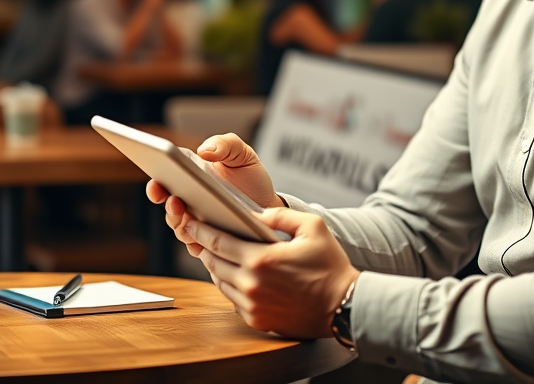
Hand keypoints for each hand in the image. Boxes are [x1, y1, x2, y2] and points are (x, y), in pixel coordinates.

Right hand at [146, 133, 281, 253]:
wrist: (271, 206)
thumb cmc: (251, 178)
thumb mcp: (242, 155)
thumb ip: (225, 144)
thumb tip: (204, 150)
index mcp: (190, 178)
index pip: (164, 181)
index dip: (156, 184)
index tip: (156, 183)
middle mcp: (189, 202)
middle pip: (169, 207)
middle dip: (167, 205)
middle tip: (175, 200)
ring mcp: (198, 224)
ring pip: (181, 228)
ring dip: (181, 224)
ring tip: (189, 215)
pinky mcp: (209, 243)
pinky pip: (198, 246)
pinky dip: (199, 243)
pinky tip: (206, 237)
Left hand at [186, 207, 359, 337]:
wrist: (343, 305)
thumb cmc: (330, 265)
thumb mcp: (312, 227)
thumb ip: (281, 215)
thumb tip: (255, 213)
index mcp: (261, 259)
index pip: (218, 242)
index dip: (200, 230)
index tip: (190, 222)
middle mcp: (251, 285)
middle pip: (213, 263)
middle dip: (203, 247)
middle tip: (198, 236)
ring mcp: (252, 305)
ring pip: (221, 282)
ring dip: (215, 267)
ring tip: (216, 254)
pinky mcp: (257, 320)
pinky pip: (232, 300)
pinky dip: (230, 286)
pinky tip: (236, 276)